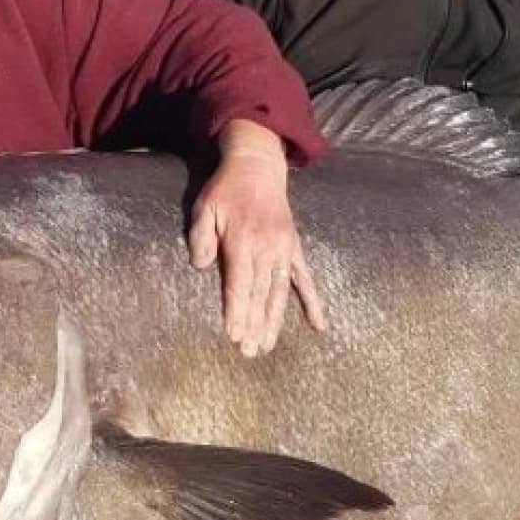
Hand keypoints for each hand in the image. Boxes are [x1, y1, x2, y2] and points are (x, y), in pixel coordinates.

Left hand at [188, 120, 327, 356]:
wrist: (258, 166)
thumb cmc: (225, 190)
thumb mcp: (205, 208)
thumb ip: (201, 237)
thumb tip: (200, 266)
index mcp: (243, 242)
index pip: (239, 284)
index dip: (237, 311)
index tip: (234, 335)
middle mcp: (267, 249)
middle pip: (260, 295)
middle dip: (254, 325)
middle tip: (249, 352)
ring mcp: (284, 250)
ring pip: (280, 293)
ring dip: (274, 322)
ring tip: (266, 347)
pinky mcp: (294, 249)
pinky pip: (305, 279)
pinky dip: (313, 302)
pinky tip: (319, 326)